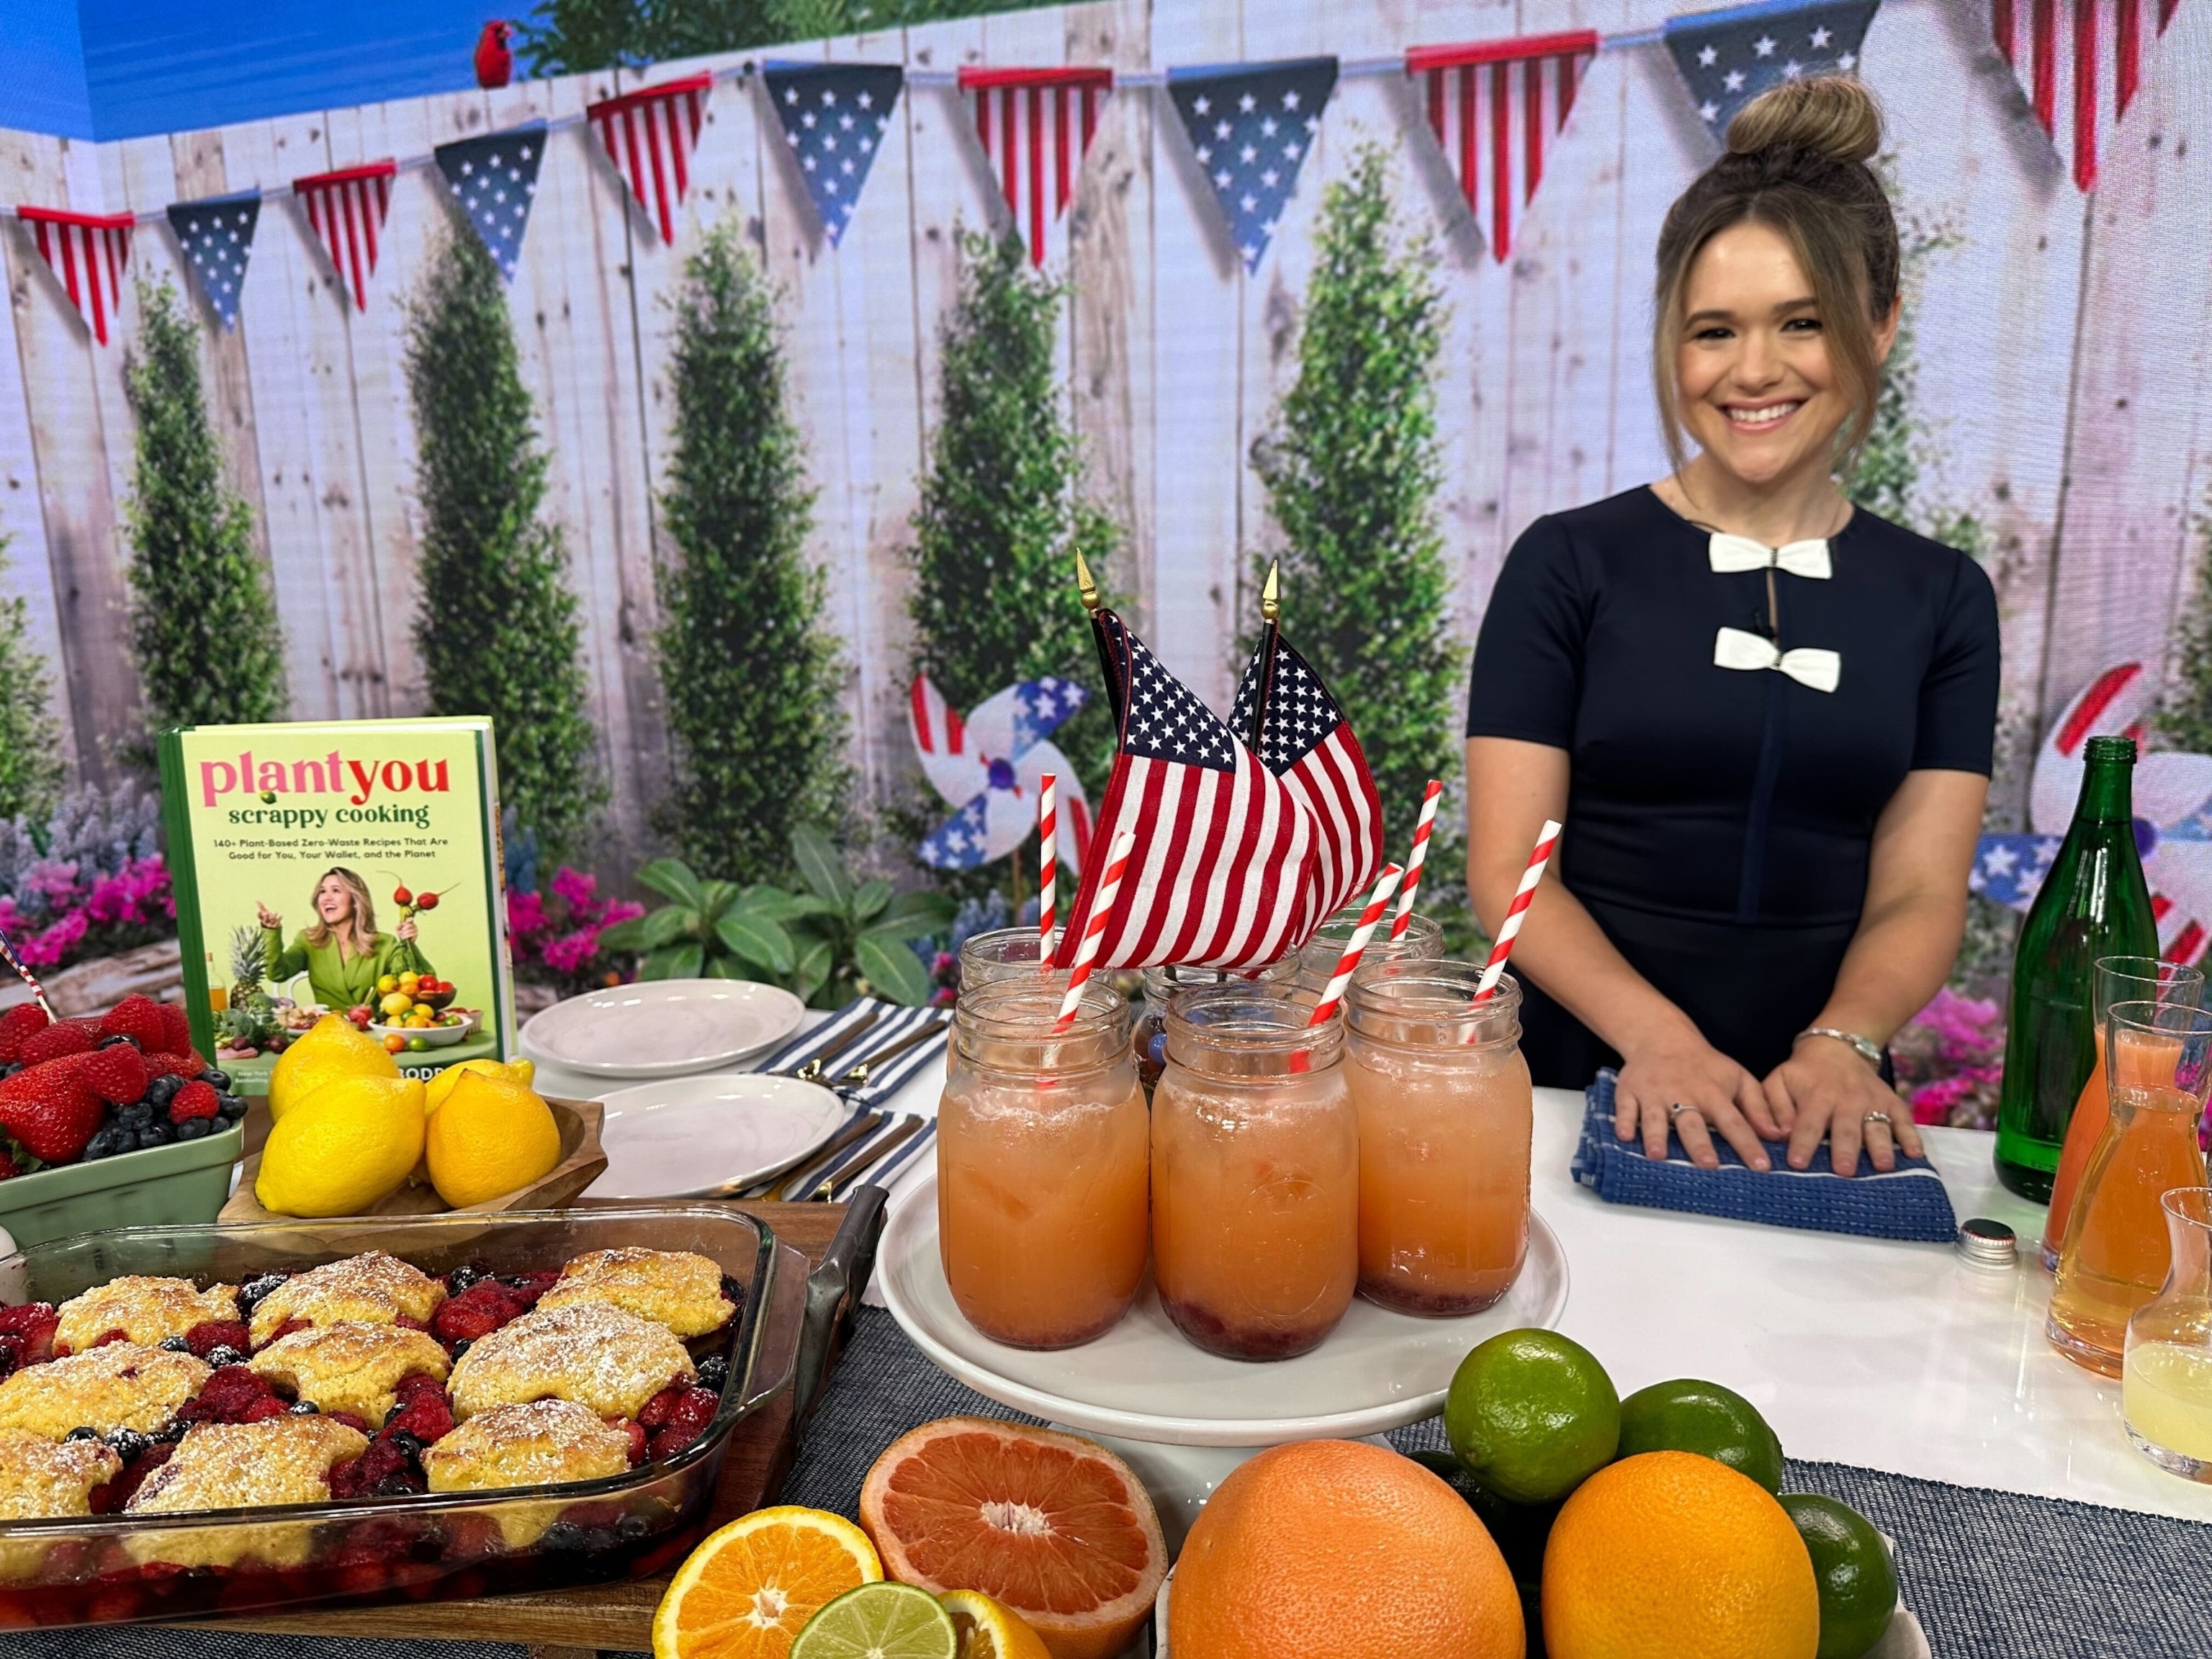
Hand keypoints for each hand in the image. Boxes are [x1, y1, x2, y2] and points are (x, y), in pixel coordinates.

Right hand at [255, 902, 279, 929]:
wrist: (273, 923)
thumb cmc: (267, 916)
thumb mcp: (264, 911)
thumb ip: (261, 906)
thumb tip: (256, 900)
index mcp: (262, 918)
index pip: (259, 917)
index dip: (259, 914)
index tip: (259, 911)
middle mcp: (266, 922)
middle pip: (265, 920)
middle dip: (265, 917)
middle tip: (267, 914)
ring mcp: (270, 924)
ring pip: (271, 921)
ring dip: (274, 917)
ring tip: (276, 912)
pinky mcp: (275, 925)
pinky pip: (277, 923)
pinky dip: (279, 919)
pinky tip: (281, 915)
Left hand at [395, 917, 417, 942]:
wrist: (403, 942)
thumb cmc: (401, 934)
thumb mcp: (398, 929)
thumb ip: (399, 926)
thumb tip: (402, 924)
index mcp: (410, 923)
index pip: (411, 919)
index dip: (408, 920)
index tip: (405, 922)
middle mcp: (414, 926)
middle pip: (409, 925)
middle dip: (404, 929)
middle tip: (401, 931)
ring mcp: (416, 930)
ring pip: (410, 930)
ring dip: (404, 933)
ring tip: (402, 935)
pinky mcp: (416, 935)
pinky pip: (411, 934)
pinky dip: (407, 936)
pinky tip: (404, 937)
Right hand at [1614, 1026, 1783, 1170]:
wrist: (1662, 1037)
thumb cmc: (1704, 1065)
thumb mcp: (1738, 1078)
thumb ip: (1758, 1107)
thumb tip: (1777, 1135)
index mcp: (1713, 1093)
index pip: (1734, 1122)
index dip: (1748, 1145)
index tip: (1761, 1166)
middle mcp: (1683, 1094)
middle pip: (1692, 1123)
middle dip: (1700, 1144)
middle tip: (1709, 1165)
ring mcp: (1654, 1093)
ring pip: (1654, 1117)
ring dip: (1656, 1136)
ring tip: (1658, 1155)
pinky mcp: (1629, 1091)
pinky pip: (1624, 1108)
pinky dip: (1623, 1121)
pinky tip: (1624, 1136)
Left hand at [1765, 1035, 1923, 1176]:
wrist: (1837, 1049)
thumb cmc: (1802, 1075)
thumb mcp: (1778, 1081)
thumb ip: (1773, 1107)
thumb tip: (1778, 1134)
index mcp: (1816, 1096)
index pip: (1808, 1123)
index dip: (1802, 1143)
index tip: (1797, 1164)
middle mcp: (1847, 1100)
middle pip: (1846, 1128)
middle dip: (1845, 1149)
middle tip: (1844, 1171)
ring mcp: (1873, 1101)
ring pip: (1877, 1127)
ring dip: (1880, 1147)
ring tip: (1883, 1166)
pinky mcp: (1893, 1103)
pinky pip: (1905, 1121)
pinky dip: (1912, 1137)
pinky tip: (1916, 1155)